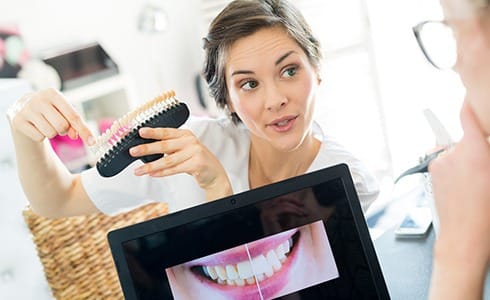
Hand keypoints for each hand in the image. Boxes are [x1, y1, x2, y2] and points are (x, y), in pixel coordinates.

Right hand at [7, 88, 94, 144]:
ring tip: (45, 124)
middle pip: (62, 126)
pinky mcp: (18, 121)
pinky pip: (39, 137)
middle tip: (56, 124)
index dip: (84, 130)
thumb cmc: (49, 110)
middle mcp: (38, 99)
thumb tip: (75, 135)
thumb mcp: (62, 111)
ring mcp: (26, 110)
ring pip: (51, 133)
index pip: (73, 116)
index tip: (93, 142)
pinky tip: (36, 127)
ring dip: (52, 133)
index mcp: (52, 93)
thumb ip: (73, 123)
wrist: (23, 109)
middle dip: (63, 130)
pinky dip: (41, 136)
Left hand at [129, 127, 231, 198]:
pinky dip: (162, 172)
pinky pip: (175, 169)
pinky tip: (152, 174)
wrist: (214, 173)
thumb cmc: (196, 160)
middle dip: (147, 149)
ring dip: (151, 166)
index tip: (140, 132)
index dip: (152, 132)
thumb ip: (170, 148)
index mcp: (185, 134)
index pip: (166, 132)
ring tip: (139, 170)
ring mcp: (194, 152)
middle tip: (133, 151)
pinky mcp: (196, 164)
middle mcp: (190, 141)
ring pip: (168, 160)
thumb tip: (146, 149)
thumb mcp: (184, 149)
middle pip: (164, 145)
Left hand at [429, 101, 489, 265]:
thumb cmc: (486, 213)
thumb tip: (481, 142)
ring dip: (463, 159)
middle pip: (465, 139)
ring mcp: (439, 163)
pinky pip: (445, 161)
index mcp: (475, 153)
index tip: (469, 96)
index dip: (469, 105)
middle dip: (475, 148)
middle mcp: (453, 154)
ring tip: (472, 183)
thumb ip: (486, 154)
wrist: (463, 236)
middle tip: (483, 169)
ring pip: (455, 151)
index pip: (467, 117)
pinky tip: (461, 185)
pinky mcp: (431, 172)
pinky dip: (452, 167)